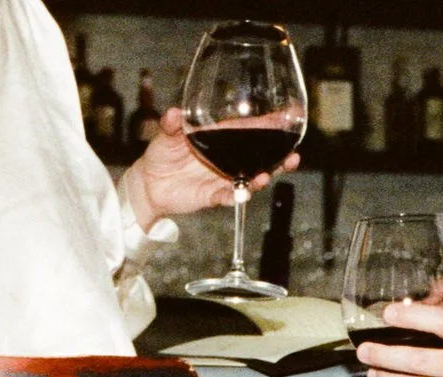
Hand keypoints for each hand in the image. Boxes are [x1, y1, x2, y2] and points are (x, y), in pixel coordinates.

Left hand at [122, 108, 300, 229]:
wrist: (148, 183)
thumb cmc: (160, 154)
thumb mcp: (165, 134)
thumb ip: (171, 124)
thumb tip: (174, 113)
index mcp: (220, 138)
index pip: (249, 130)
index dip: (269, 125)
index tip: (289, 118)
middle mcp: (226, 158)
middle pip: (259, 157)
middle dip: (278, 157)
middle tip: (293, 156)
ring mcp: (222, 178)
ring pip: (250, 178)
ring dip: (262, 177)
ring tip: (269, 175)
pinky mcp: (213, 195)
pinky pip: (228, 197)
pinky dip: (235, 197)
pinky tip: (243, 195)